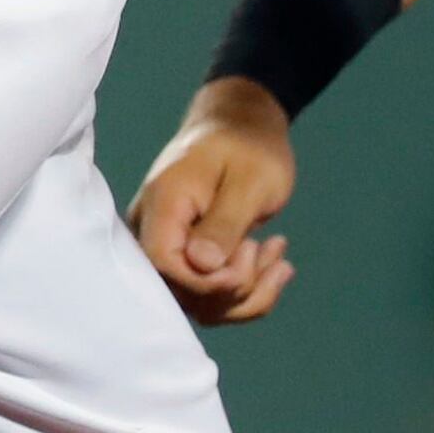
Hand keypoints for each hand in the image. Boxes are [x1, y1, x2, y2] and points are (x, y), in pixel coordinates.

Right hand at [133, 79, 301, 327]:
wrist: (243, 128)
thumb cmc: (248, 145)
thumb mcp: (249, 180)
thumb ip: (223, 223)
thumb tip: (202, 266)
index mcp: (163, 205)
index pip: (163, 264)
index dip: (206, 280)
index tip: (247, 257)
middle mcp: (156, 231)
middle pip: (180, 293)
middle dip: (235, 288)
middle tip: (268, 247)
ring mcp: (171, 248)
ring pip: (200, 304)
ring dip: (248, 292)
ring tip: (277, 253)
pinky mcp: (189, 260)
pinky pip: (212, 297)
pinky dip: (250, 290)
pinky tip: (275, 263)